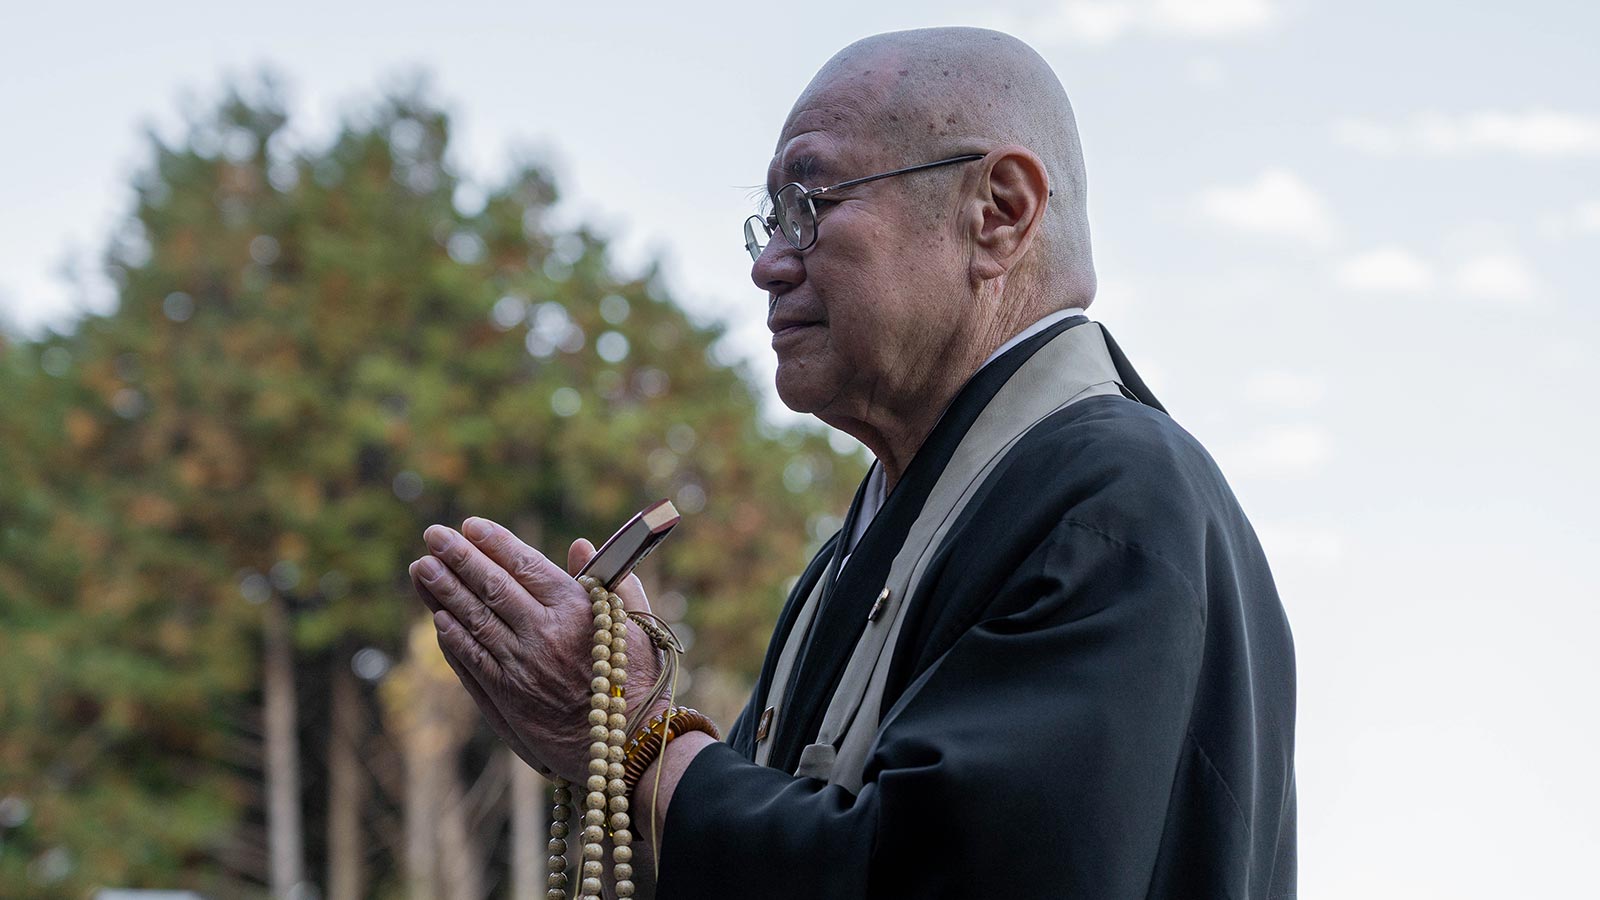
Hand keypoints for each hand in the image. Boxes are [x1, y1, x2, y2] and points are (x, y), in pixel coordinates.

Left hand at [406, 517, 669, 782]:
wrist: (630, 744)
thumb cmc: (640, 679)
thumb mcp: (637, 622)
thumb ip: (611, 581)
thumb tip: (579, 544)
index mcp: (577, 608)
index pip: (525, 564)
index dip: (494, 542)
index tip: (470, 524)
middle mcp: (544, 632)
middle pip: (491, 586)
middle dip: (458, 557)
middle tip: (432, 535)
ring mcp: (522, 665)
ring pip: (474, 620)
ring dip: (443, 592)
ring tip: (422, 568)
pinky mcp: (508, 697)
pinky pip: (472, 660)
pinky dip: (452, 637)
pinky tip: (437, 617)